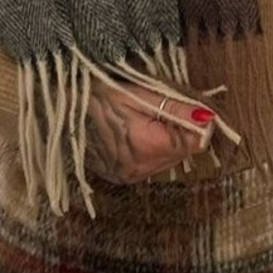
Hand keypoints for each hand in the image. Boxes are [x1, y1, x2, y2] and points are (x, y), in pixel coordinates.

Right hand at [85, 80, 215, 184]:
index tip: (189, 109)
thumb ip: (177, 108)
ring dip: (167, 142)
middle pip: (184, 153)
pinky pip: (151, 166)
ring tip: (147, 120)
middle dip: (182, 131)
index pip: (196, 143)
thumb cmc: (98, 95)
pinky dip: (152, 151)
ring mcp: (130, 176)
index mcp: (147, 145)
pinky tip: (137, 134)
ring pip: (169, 161)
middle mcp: (140, 168)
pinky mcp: (121, 178)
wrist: (61, 111)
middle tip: (164, 109)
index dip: (198, 124)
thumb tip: (210, 118)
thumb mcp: (140, 94)